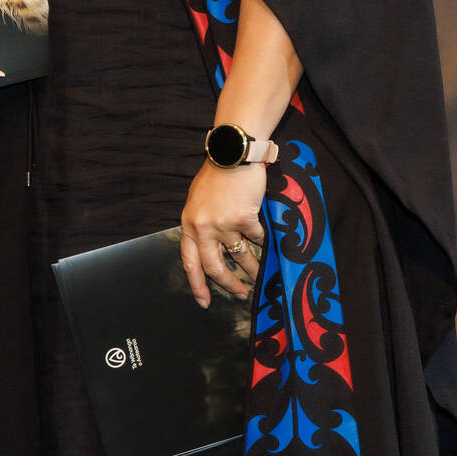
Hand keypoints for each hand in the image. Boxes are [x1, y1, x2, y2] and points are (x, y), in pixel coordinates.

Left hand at [179, 160, 266, 306]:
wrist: (232, 154)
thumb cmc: (217, 175)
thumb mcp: (198, 202)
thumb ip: (202, 225)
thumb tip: (211, 249)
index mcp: (189, 224)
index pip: (190, 262)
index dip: (197, 285)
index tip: (204, 301)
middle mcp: (203, 227)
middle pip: (215, 267)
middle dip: (229, 285)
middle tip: (240, 294)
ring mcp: (224, 224)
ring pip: (241, 256)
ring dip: (252, 269)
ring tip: (259, 275)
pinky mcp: (244, 219)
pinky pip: (257, 238)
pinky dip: (263, 241)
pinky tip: (267, 240)